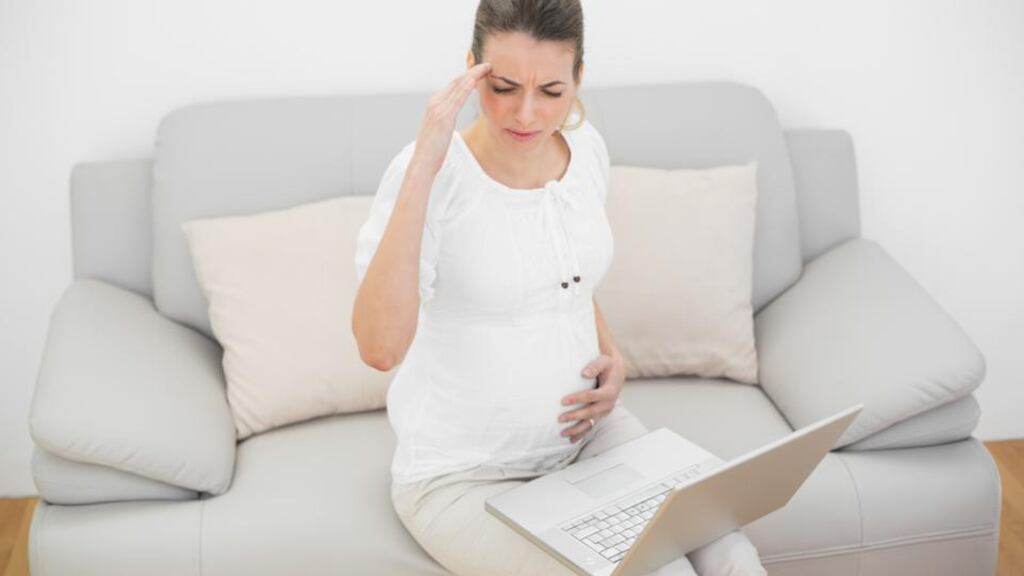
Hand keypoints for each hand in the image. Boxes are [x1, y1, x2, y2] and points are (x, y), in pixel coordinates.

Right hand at [410, 62, 491, 177]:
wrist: (423, 163)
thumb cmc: (433, 150)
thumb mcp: (440, 129)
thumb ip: (445, 118)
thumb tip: (451, 115)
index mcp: (434, 105)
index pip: (453, 85)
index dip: (467, 76)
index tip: (480, 71)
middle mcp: (434, 102)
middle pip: (456, 81)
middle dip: (471, 71)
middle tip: (486, 64)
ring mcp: (438, 108)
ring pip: (458, 86)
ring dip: (473, 74)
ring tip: (486, 67)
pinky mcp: (443, 117)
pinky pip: (457, 97)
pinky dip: (467, 86)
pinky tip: (476, 80)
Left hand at [558, 352, 625, 442]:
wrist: (616, 373)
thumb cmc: (607, 365)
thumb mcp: (604, 361)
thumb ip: (594, 365)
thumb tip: (584, 373)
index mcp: (610, 391)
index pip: (592, 396)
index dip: (578, 398)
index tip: (563, 400)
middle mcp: (609, 403)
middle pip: (590, 412)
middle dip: (575, 416)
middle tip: (560, 418)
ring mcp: (605, 411)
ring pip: (591, 423)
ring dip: (577, 430)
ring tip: (563, 433)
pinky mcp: (601, 415)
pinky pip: (591, 426)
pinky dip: (582, 434)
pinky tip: (572, 440)